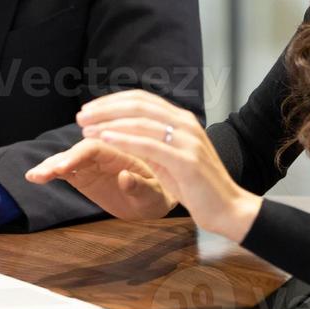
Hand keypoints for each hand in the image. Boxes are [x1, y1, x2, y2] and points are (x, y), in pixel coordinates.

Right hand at [25, 138, 177, 220]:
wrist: (157, 198)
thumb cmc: (161, 193)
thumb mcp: (156, 194)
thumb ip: (142, 186)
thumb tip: (125, 177)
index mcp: (122, 149)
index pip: (96, 146)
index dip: (78, 155)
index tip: (64, 167)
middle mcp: (105, 151)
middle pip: (77, 150)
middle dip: (59, 160)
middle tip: (42, 173)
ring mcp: (93, 162)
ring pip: (68, 158)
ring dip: (51, 165)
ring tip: (34, 176)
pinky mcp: (85, 173)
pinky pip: (65, 170)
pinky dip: (50, 171)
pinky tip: (35, 177)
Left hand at [72, 90, 261, 242]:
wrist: (228, 209)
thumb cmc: (197, 186)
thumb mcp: (170, 158)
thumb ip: (151, 141)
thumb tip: (121, 131)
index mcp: (182, 119)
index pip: (143, 99)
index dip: (113, 101)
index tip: (89, 108)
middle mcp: (186, 124)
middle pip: (139, 106)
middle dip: (106, 108)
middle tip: (81, 116)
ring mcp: (187, 141)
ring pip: (141, 122)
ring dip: (109, 122)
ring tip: (86, 128)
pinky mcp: (186, 161)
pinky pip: (149, 145)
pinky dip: (124, 140)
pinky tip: (105, 139)